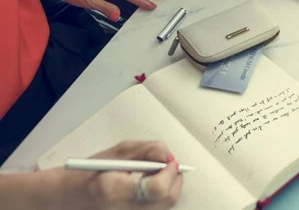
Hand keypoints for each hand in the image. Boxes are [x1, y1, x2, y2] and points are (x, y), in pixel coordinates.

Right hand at [62, 141, 181, 209]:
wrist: (67, 197)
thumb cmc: (89, 174)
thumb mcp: (118, 153)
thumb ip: (148, 151)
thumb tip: (169, 157)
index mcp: (114, 190)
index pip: (157, 188)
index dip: (170, 172)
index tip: (171, 161)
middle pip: (166, 201)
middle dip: (174, 180)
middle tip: (170, 167)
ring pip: (164, 207)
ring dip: (167, 188)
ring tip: (153, 176)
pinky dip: (158, 198)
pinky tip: (147, 188)